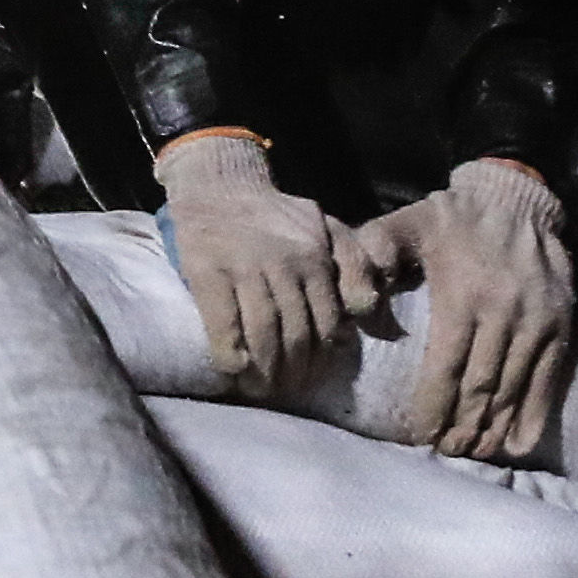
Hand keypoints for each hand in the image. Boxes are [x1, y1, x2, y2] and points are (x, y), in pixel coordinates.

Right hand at [154, 127, 352, 385]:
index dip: (322, 359)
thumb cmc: (277, 216)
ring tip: (261, 390)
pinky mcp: (209, 273)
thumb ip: (354, 263)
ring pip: (264, 333)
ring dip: (265, 371)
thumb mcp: (327, 227)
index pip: (328, 322)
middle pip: (297, 334)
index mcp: (316, 259)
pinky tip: (234, 370)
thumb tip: (368, 308)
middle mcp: (285, 266)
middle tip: (287, 392)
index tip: (313, 380)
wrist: (222, 184)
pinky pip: (224, 322)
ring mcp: (245, 270)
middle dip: (295, 373)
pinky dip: (230, 352)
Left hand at [353, 156, 577, 460]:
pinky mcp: (561, 326)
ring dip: (492, 427)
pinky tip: (517, 443)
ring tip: (473, 452)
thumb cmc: (452, 218)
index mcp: (463, 295)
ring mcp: (537, 322)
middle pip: (480, 386)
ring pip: (512, 388)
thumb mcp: (403, 224)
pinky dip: (533, 415)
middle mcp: (504, 313)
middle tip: (445, 451)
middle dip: (461, 426)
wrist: (516, 198)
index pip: (446, 367)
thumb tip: (359, 304)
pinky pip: (547, 380)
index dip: (433, 407)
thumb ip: (372, 254)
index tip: (420, 435)